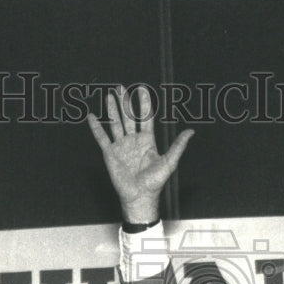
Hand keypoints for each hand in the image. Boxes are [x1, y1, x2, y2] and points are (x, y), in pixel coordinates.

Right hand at [87, 85, 193, 222]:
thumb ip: (178, 146)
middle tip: (121, 87)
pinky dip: (96, 127)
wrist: (139, 196)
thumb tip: (191, 131)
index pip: (145, 117)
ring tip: (109, 95)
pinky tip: (91, 116)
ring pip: (115, 123)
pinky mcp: (110, 154)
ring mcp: (121, 146)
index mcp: (147, 140)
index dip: (143, 103)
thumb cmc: (155, 182)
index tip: (142, 89)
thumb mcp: (169, 162)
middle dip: (124, 102)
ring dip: (112, 109)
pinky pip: (101, 137)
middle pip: (128, 117)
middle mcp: (133, 141)